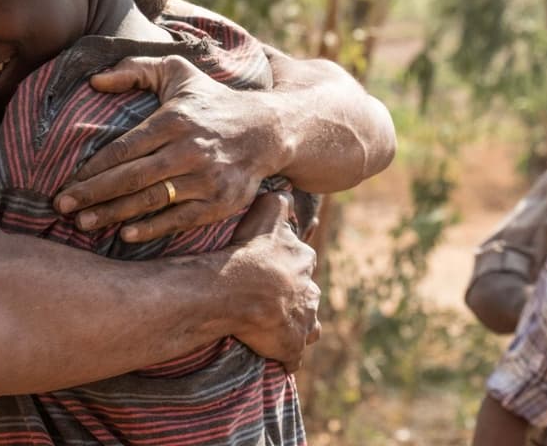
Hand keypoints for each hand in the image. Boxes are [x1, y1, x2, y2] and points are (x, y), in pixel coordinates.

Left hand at [54, 55, 287, 242]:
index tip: (65, 182)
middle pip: (131, 177)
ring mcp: (206, 179)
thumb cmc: (212, 101)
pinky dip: (151, 229)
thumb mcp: (178, 72)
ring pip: (151, 201)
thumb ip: (135, 69)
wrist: (267, 130)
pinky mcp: (220, 202)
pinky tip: (125, 235)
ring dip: (113, 215)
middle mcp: (190, 149)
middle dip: (92, 194)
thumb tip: (94, 80)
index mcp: (174, 120)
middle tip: (61, 207)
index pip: (124, 148)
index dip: (92, 168)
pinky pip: (179, 220)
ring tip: (83, 224)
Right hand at [223, 191, 320, 371]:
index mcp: (303, 260)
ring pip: (307, 323)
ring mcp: (303, 320)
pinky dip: (287, 354)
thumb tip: (288, 190)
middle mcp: (309, 291)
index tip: (272, 268)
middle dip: (295, 296)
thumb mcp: (264, 215)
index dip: (288, 264)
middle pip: (307, 293)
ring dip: (296, 325)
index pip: (303, 260)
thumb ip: (278, 202)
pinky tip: (277, 355)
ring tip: (277, 327)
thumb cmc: (247, 252)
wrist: (237, 291)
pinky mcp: (292, 345)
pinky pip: (293, 354)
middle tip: (272, 299)